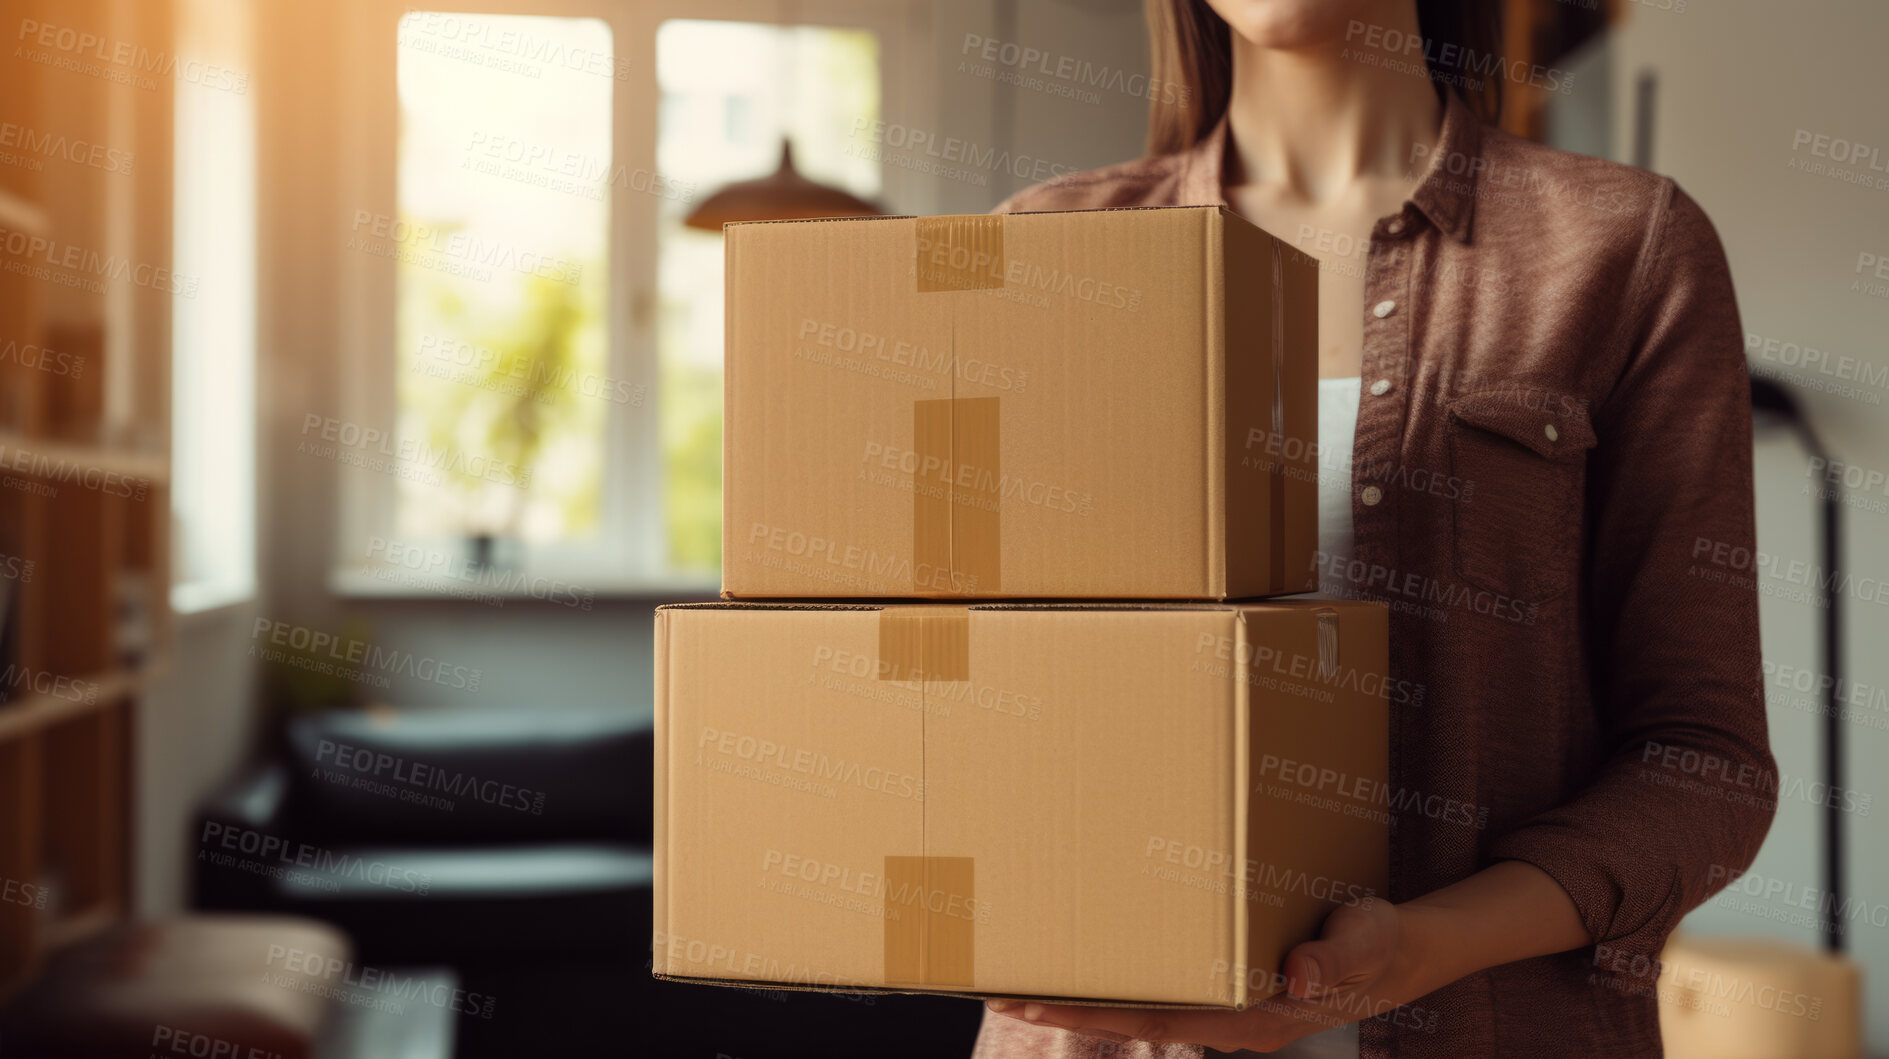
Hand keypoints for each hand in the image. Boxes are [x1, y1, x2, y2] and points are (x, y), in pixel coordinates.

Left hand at [983, 861, 1591, 1052]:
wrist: (1406, 948)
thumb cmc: (1381, 941)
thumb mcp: (1367, 942)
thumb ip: (1335, 958)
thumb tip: (1295, 978)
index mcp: (1246, 1014)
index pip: (1146, 1019)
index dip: (1083, 1011)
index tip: (1025, 998)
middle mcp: (1223, 1015)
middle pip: (1126, 1013)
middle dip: (1059, 1000)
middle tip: (992, 977)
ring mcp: (1222, 1001)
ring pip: (1138, 996)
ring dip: (1085, 982)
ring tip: (1025, 959)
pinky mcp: (1227, 979)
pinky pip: (1161, 977)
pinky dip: (1122, 965)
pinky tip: (1094, 946)